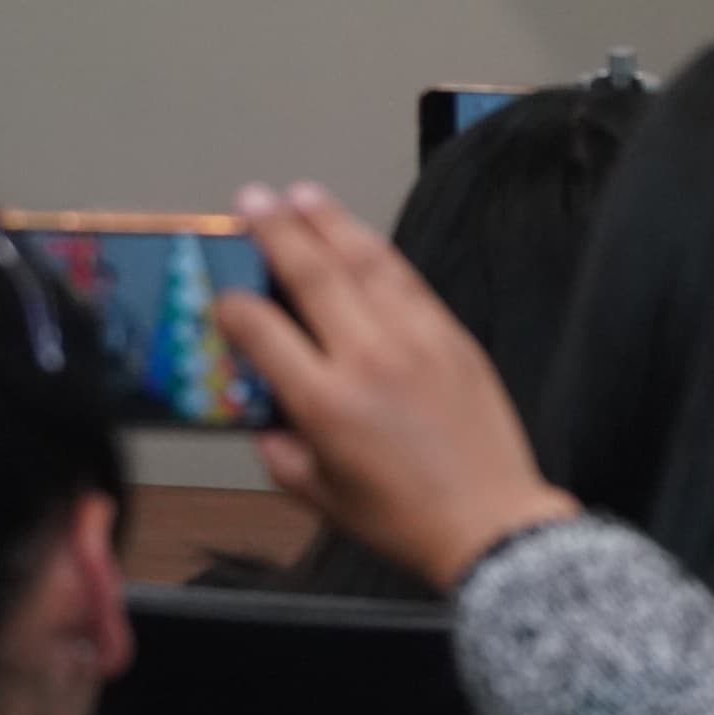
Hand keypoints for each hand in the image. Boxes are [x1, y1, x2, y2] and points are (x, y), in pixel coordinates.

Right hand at [215, 182, 578, 591]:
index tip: (224, 293)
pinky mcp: (453, 336)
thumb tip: (263, 414)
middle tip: (252, 199)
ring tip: (302, 195)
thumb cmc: (403, 516)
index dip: (235, 305)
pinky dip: (378, 253)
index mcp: (325, 402)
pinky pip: (408, 281)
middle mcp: (369, 358)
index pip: (263, 331)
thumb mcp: (318, 494)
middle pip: (313, 275)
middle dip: (277, 231)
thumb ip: (279, 450)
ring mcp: (416, 340)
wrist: (489, 520)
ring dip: (330, 223)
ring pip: (366, 263)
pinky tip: (359, 236)